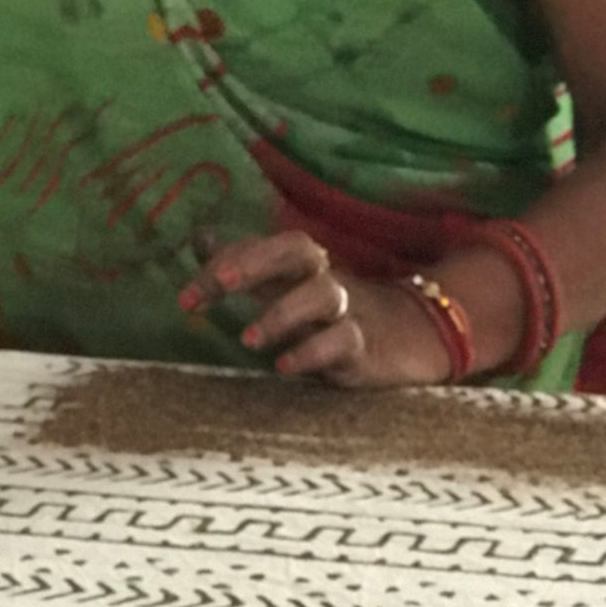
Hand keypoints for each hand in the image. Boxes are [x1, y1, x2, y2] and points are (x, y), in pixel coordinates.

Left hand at [179, 230, 454, 387]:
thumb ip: (248, 265)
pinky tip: (284, 366)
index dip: (223, 262)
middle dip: (255, 261)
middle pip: (296, 250)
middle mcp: (325, 278)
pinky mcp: (367, 346)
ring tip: (246, 340)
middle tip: (220, 284)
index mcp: (304, 263)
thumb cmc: (339, 310)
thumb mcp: (293, 285)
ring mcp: (349, 310)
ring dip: (281, 313)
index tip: (186, 298)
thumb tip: (199, 240)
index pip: (261, 246)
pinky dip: (313, 351)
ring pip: (322, 294)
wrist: (419, 332)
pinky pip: (343, 341)